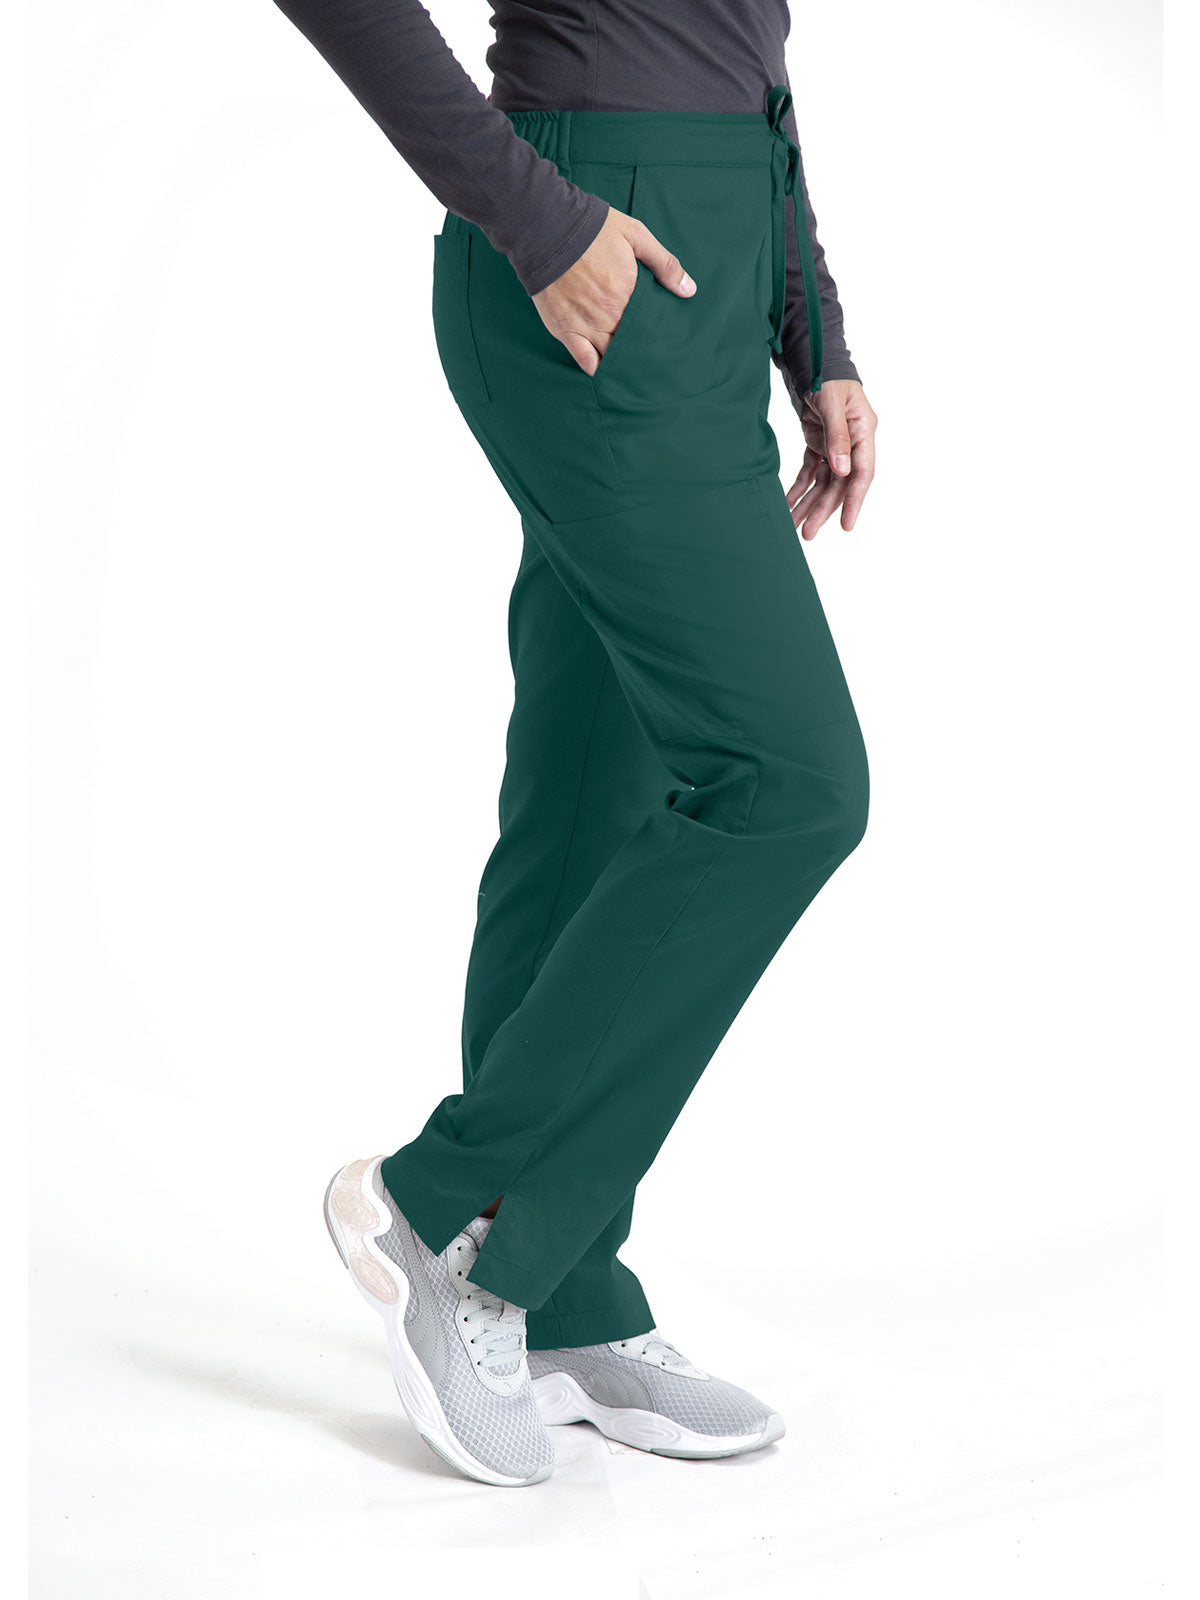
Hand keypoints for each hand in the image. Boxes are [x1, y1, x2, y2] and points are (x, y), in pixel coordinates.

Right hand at [532, 208, 696, 374]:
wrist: (547, 229)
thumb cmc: (593, 230)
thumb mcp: (636, 236)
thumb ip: (664, 264)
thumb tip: (689, 290)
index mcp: (629, 295)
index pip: (651, 326)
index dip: (659, 334)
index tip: (666, 340)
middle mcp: (609, 315)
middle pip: (633, 345)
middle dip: (643, 351)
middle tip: (653, 358)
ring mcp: (586, 325)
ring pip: (611, 356)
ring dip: (622, 362)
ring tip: (633, 368)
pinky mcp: (565, 329)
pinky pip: (583, 360)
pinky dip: (596, 369)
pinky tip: (605, 372)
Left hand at [786, 379, 876, 538]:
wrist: (813, 360)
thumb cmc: (827, 375)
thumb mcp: (831, 403)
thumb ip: (836, 437)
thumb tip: (842, 471)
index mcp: (864, 432)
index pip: (862, 473)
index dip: (854, 500)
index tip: (847, 525)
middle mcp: (853, 443)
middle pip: (840, 484)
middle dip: (823, 510)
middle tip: (808, 534)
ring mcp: (836, 446)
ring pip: (824, 483)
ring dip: (809, 504)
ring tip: (794, 527)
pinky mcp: (819, 445)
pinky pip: (810, 473)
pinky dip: (799, 489)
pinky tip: (788, 505)